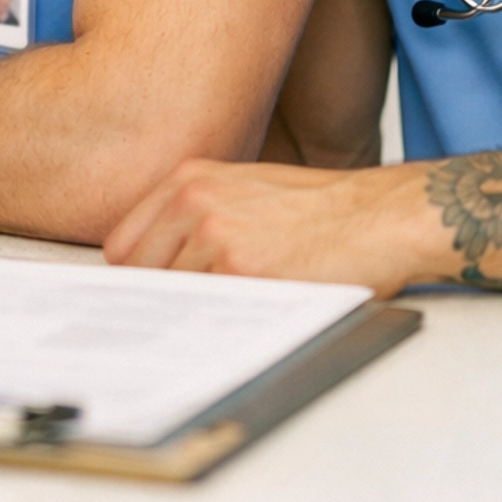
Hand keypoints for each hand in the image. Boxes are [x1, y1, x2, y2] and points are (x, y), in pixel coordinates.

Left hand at [103, 157, 429, 296]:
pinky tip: (248, 313)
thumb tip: (155, 269)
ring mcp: (214, 234)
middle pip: (137, 275)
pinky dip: (218, 323)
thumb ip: (195, 217)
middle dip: (160, 298)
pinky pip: (204, 311)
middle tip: (189, 314)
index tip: (149, 298)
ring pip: (171, 297)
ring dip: (194, 311)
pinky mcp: (241, 269)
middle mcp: (194, 200)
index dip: (137, 278)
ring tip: (235, 307)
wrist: (378, 216)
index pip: (123, 245)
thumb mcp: (247, 190)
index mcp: (192, 178)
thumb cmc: (321, 209)